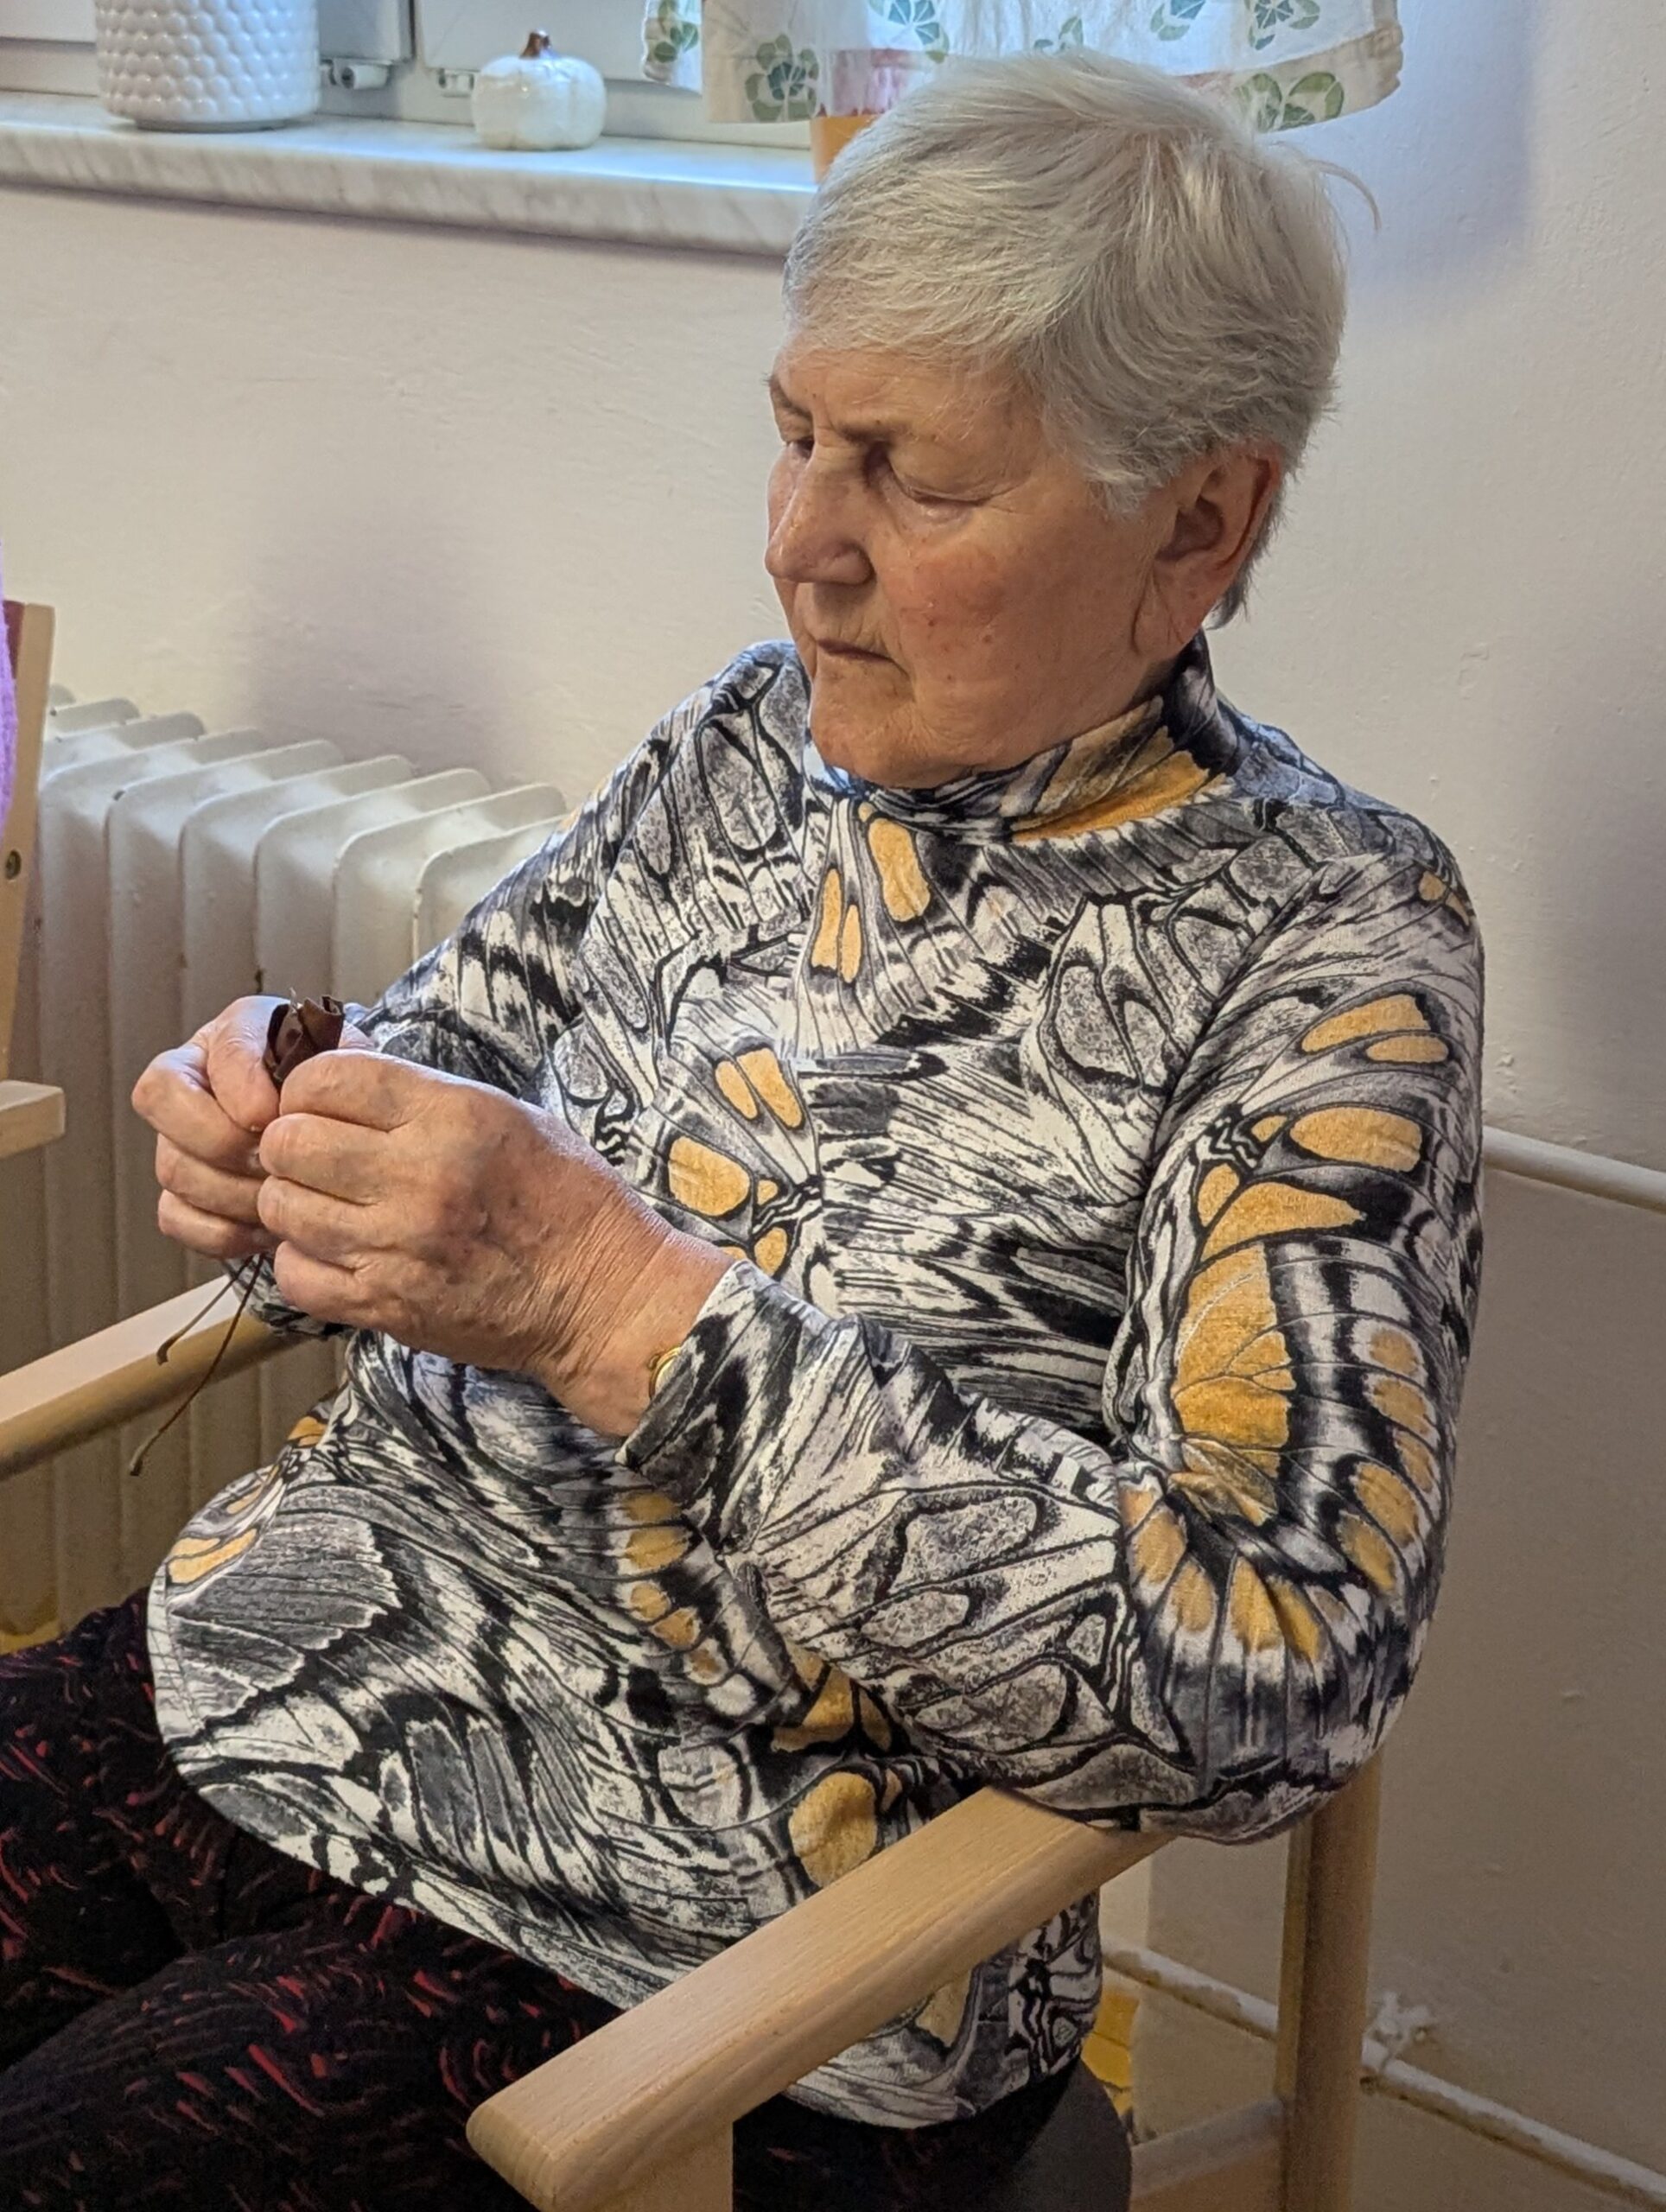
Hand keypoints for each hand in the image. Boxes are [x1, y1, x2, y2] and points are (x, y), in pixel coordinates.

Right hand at [132, 995, 375, 1261]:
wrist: (358, 1132)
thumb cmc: (352, 1093)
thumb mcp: (350, 1061)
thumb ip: (325, 1067)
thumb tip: (278, 1112)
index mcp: (235, 1034)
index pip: (205, 1048)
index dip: (236, 1084)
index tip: (275, 1112)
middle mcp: (196, 1081)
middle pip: (163, 1103)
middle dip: (222, 1140)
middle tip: (273, 1160)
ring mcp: (181, 1139)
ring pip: (173, 1167)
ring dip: (231, 1190)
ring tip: (283, 1194)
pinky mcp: (184, 1193)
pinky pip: (176, 1216)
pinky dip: (221, 1230)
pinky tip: (265, 1228)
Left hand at [256, 1052, 729, 1435]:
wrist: (603, 1297)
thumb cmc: (566, 1198)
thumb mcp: (509, 1115)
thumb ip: (423, 1097)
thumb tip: (341, 1076)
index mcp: (453, 1118)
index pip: (325, 1080)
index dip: (308, 1086)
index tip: (323, 1102)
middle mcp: (419, 1179)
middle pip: (289, 1143)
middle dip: (292, 1144)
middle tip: (319, 1156)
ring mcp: (398, 1248)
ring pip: (282, 1208)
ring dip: (295, 1202)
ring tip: (329, 1205)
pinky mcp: (387, 1306)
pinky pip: (296, 1275)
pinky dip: (305, 1261)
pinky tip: (336, 1252)